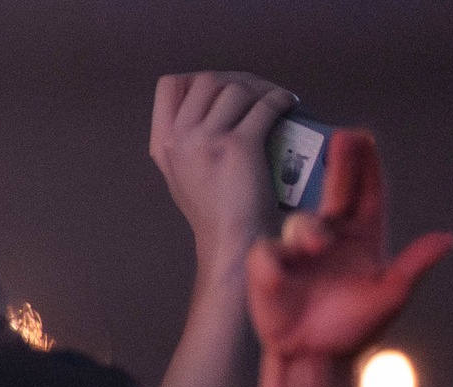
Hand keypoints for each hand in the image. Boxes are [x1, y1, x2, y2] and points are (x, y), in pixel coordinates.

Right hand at [149, 72, 297, 268]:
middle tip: (257, 94)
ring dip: (262, 90)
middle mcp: (179, 139)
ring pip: (237, 88)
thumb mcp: (182, 173)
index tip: (221, 92)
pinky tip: (288, 106)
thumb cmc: (216, 210)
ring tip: (274, 102)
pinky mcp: (238, 145)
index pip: (169, 85)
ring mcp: (206, 141)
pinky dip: (282, 100)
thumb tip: (214, 99)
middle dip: (238, 81)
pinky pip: (265, 104)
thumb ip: (185, 139)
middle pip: (208, 79)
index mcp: (164, 144)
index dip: (198, 80)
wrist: (232, 241)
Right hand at [246, 129, 452, 360]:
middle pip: (335, 190)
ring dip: (309, 229)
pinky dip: (276, 261)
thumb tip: (446, 239)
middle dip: (340, 163)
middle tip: (343, 137)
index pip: (367, 193)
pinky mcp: (269, 269)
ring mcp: (298, 251)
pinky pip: (268, 253)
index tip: (363, 137)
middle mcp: (331, 237)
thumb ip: (414, 265)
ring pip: (301, 221)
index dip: (366, 165)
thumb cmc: (352, 327)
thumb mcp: (391, 296)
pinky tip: (283, 274)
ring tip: (317, 247)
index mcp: (363, 237)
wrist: (315, 357)